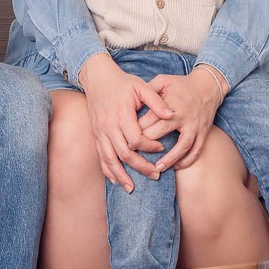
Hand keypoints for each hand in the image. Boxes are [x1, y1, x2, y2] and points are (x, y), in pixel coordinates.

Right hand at [77, 53, 171, 191]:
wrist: (98, 79)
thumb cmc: (123, 83)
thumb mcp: (141, 87)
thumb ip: (156, 101)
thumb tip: (172, 114)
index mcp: (122, 114)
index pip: (136, 138)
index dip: (149, 146)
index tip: (161, 148)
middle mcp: (109, 126)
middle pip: (124, 154)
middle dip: (140, 167)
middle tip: (155, 175)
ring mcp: (100, 133)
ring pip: (110, 160)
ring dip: (121, 175)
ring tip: (132, 188)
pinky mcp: (96, 136)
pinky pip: (101, 157)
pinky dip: (108, 171)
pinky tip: (115, 181)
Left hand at [141, 67, 225, 173]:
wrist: (208, 86)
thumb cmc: (182, 84)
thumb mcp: (164, 80)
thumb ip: (148, 89)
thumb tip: (132, 102)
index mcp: (170, 103)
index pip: (150, 118)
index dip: (136, 129)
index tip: (126, 138)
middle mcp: (183, 116)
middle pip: (162, 132)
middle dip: (147, 143)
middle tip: (134, 154)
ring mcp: (194, 126)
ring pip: (183, 146)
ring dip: (170, 159)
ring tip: (157, 168)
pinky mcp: (203, 133)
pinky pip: (196, 150)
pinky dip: (187, 161)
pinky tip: (176, 167)